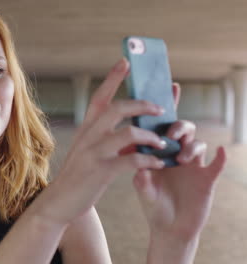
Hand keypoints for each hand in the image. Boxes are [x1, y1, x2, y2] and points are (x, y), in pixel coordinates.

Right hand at [42, 58, 168, 225]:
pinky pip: (131, 160)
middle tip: (160, 109)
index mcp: (86, 128)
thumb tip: (132, 130)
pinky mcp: (100, 171)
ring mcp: (93, 152)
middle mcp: (88, 135)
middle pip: (117, 108)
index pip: (100, 97)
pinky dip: (148, 160)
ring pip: (128, 133)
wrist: (60, 200)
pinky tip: (157, 163)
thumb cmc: (79, 174)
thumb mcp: (87, 149)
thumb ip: (104, 137)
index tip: (125, 62)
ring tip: (162, 143)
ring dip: (150, 137)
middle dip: (142, 105)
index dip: (113, 78)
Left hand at [132, 83, 226, 241]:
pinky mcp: (206, 180)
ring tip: (180, 157)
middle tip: (170, 134)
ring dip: (191, 145)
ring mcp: (193, 165)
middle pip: (183, 129)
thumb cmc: (153, 203)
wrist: (167, 228)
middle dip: (178, 126)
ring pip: (198, 143)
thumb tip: (140, 165)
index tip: (169, 87)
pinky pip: (217, 165)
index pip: (162, 125)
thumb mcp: (143, 188)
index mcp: (160, 150)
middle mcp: (178, 153)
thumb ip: (141, 177)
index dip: (167, 106)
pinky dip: (221, 158)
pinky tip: (221, 152)